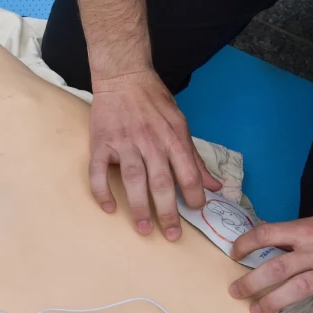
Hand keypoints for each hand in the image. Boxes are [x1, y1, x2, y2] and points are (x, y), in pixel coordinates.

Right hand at [89, 71, 222, 239]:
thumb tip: (214, 186)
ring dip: (139, 207)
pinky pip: (98, 172)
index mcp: (173, 138)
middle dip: (168, 212)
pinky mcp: (101, 143)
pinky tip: (109, 208)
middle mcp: (150, 142)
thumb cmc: (154, 102)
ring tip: (144, 229)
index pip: (188, 173)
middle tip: (172, 235)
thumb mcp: (181, 124)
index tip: (196, 211)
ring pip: (133, 180)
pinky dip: (102, 191)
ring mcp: (124, 143)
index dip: (194, 196)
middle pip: (161, 182)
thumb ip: (195, 158)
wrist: (123, 77)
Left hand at [228, 207, 312, 312]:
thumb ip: (303, 232)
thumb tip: (276, 240)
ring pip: (294, 291)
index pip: (269, 234)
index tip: (234, 253)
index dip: (247, 244)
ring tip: (256, 311)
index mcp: (311, 231)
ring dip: (271, 303)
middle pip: (276, 268)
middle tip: (236, 291)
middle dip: (251, 282)